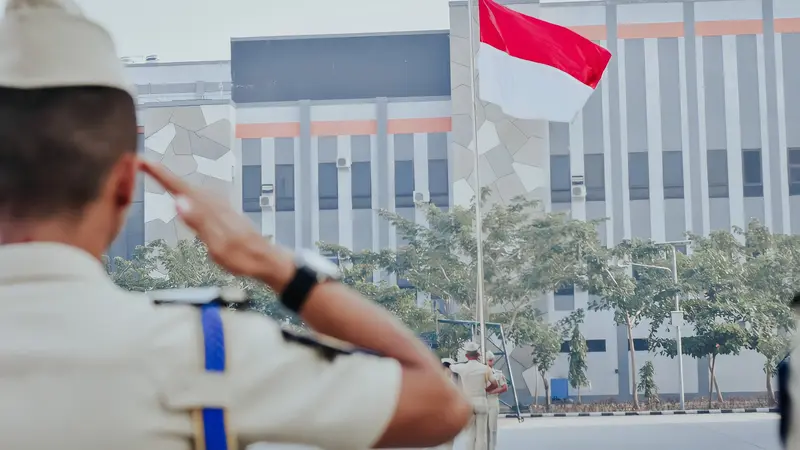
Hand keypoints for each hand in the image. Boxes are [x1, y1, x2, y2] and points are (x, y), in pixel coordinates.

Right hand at [138, 160, 293, 285]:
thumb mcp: (217, 244)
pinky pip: (197, 197)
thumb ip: (198, 222)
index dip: (159, 174)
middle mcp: (214, 202)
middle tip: (141, 164)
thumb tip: (178, 201)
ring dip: (171, 181)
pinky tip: (181, 193)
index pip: (179, 187)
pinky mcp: (221, 212)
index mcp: (209, 208)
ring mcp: (219, 206)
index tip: (142, 161)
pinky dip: (184, 191)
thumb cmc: (242, 256)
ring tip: (154, 173)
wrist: (265, 259)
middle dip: (161, 174)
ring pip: (189, 189)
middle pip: (181, 184)